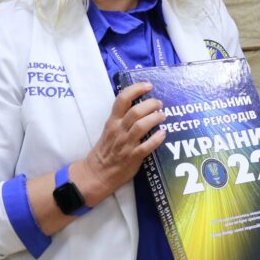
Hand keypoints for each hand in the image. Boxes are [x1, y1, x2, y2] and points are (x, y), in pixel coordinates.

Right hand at [78, 82, 166, 202]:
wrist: (96, 173)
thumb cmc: (106, 150)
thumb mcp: (110, 129)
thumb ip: (123, 118)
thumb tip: (142, 105)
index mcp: (113, 121)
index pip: (122, 99)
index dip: (136, 89)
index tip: (148, 85)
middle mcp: (119, 130)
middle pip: (136, 111)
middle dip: (151, 104)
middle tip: (159, 103)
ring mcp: (126, 144)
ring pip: (142, 126)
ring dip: (155, 118)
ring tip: (163, 115)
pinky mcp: (132, 157)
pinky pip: (146, 146)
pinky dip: (156, 139)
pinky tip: (163, 134)